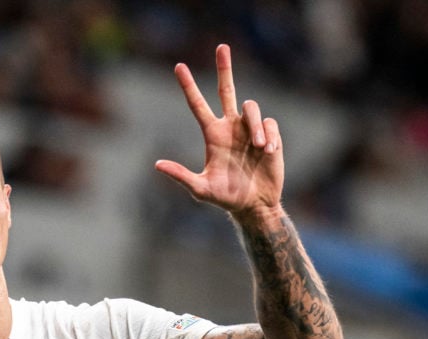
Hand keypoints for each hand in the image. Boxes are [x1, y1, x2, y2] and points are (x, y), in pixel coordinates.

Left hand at [155, 44, 283, 216]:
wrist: (254, 204)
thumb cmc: (225, 197)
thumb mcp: (200, 189)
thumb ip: (180, 176)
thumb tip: (157, 165)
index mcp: (212, 135)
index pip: (197, 105)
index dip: (188, 86)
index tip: (178, 67)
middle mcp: (230, 127)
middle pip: (227, 89)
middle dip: (224, 68)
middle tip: (221, 46)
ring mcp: (250, 129)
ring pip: (252, 107)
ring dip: (256, 127)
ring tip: (260, 149)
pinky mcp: (270, 134)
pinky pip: (269, 123)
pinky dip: (269, 136)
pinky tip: (268, 152)